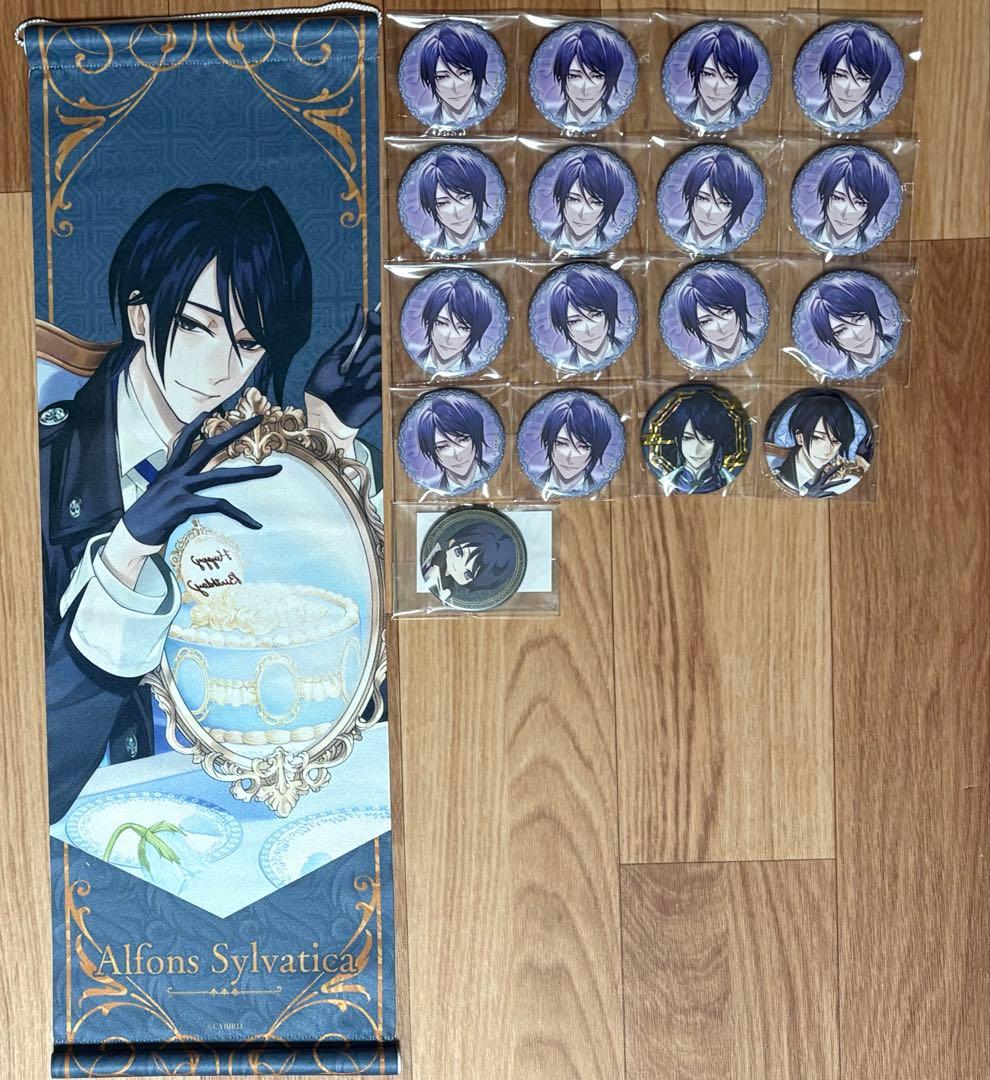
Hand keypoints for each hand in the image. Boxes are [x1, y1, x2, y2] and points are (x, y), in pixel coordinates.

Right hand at [121, 414, 281, 548]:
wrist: (130, 535)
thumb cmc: (146, 518)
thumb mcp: (158, 495)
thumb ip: (172, 485)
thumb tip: (184, 487)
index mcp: (170, 471)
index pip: (183, 441)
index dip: (196, 426)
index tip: (209, 413)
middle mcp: (176, 474)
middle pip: (210, 446)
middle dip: (235, 431)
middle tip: (257, 419)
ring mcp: (181, 488)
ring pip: (223, 474)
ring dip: (253, 472)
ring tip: (276, 470)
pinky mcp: (185, 505)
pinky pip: (220, 505)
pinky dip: (240, 515)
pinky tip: (256, 523)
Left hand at [305, 303, 380, 428]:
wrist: (323, 411)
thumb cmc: (323, 384)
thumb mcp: (334, 354)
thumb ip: (351, 334)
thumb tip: (360, 308)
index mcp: (358, 352)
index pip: (375, 331)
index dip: (376, 322)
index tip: (373, 316)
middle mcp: (370, 361)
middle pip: (381, 341)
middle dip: (368, 346)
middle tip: (354, 360)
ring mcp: (378, 375)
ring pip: (383, 356)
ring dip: (366, 364)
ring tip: (352, 380)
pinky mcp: (384, 390)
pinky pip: (386, 374)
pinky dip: (372, 377)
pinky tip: (362, 387)